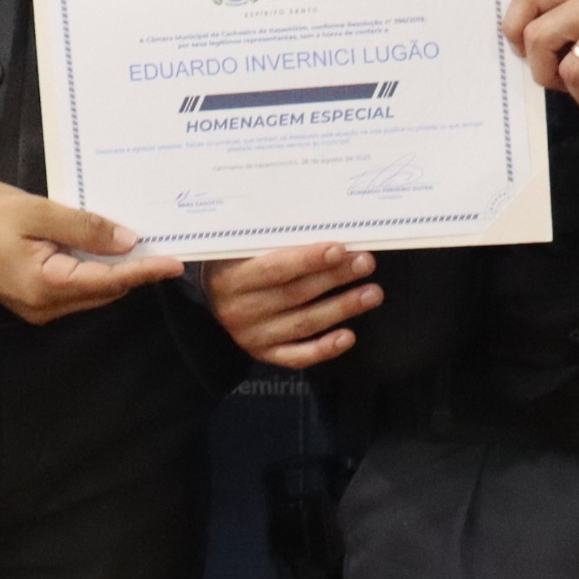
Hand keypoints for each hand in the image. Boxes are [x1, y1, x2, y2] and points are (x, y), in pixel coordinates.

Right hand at [0, 166, 182, 319]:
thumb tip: (127, 242)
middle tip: (164, 244)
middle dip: (133, 271)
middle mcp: (43, 306)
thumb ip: (83, 228)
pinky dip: (91, 270)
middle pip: (103, 291)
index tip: (176, 263)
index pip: (109, 280)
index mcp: (45, 286)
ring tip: (141, 244)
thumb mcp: (37, 212)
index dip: (145, 270)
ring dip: (113, 271)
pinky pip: (72, 288)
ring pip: (89, 292)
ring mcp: (34, 307)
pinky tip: (104, 248)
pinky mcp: (28, 297)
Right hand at [206, 242, 377, 369]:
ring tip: (372, 293)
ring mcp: (252, 336)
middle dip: (335, 278)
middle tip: (365, 263)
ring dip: (341, 308)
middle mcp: (240, 310)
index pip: (275, 268)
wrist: (206, 300)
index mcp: (231, 278)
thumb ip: (270, 239)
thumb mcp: (239, 247)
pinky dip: (324, 348)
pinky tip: (348, 336)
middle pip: (295, 294)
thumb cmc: (232, 265)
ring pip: (303, 323)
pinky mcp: (264, 353)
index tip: (340, 248)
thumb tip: (318, 222)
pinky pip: (297, 356)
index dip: (309, 259)